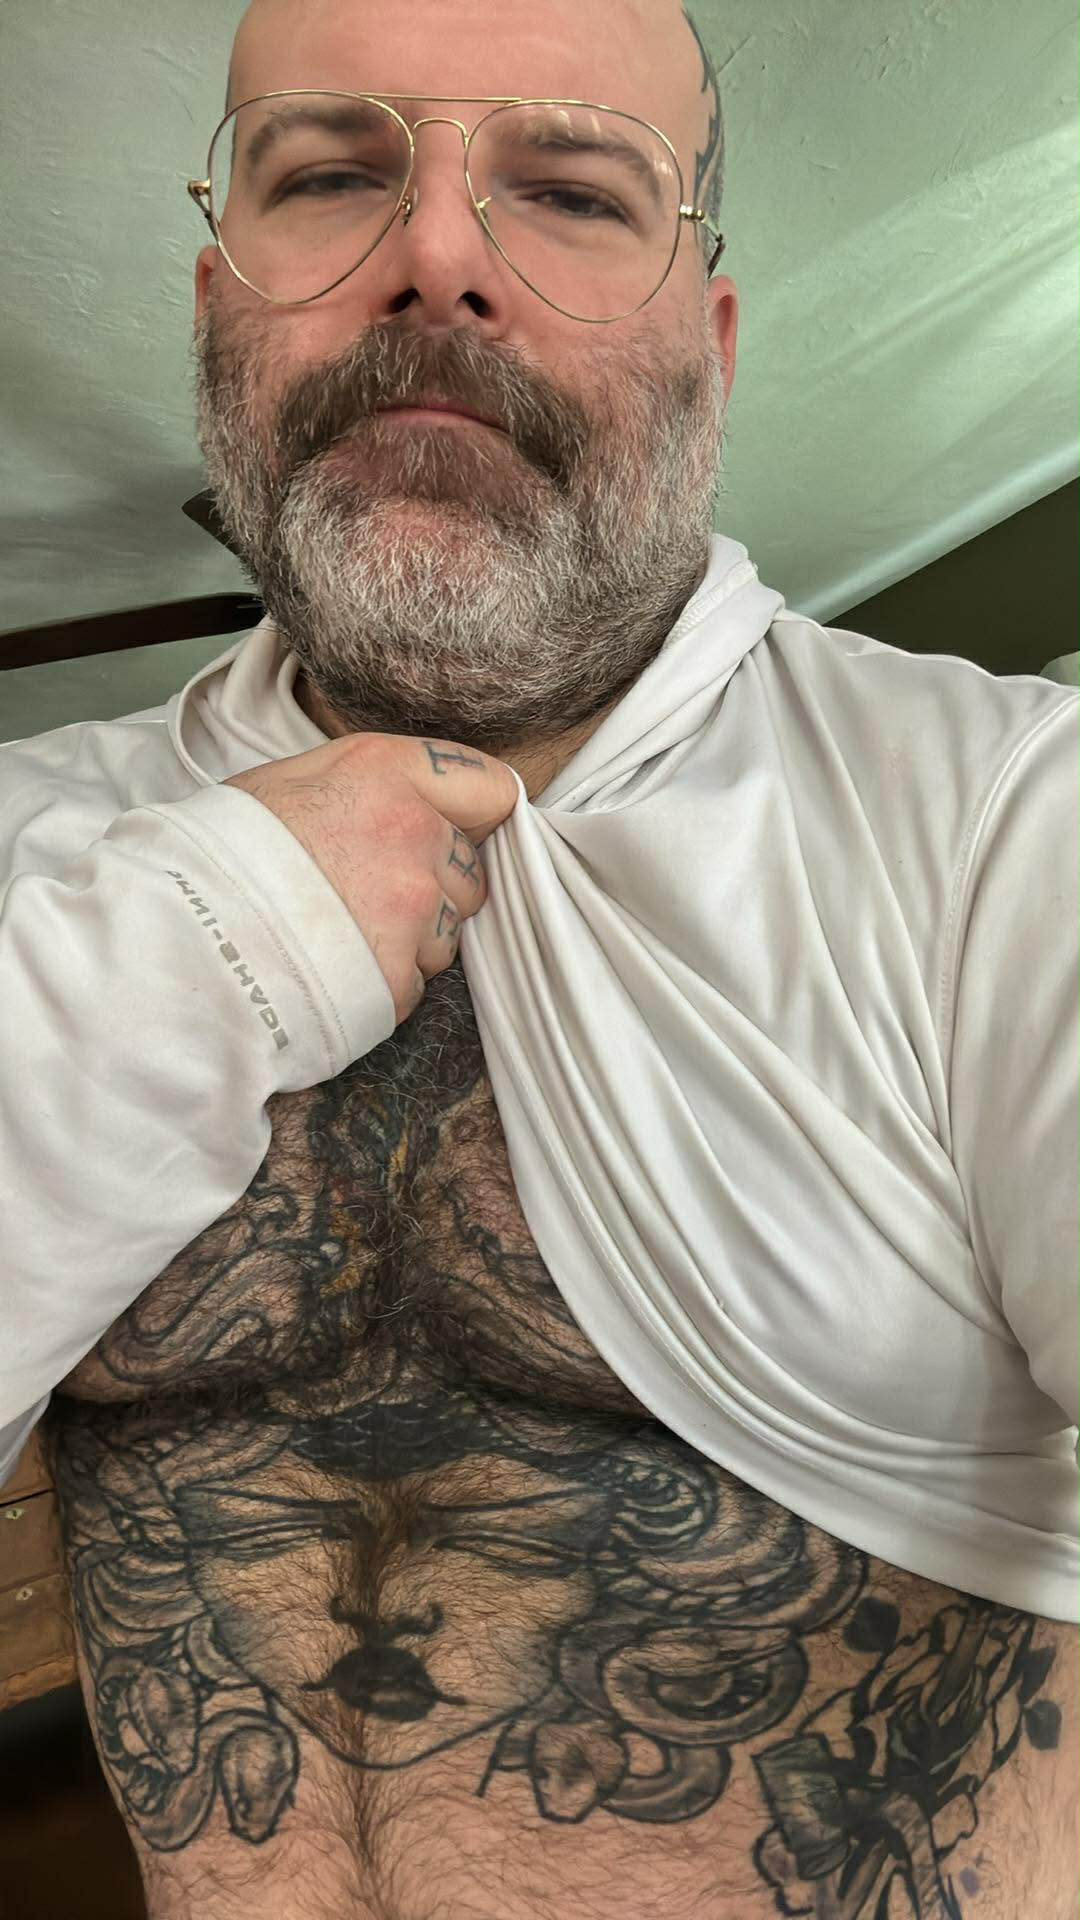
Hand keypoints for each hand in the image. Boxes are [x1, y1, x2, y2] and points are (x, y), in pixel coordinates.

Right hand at [225, 733, 517, 1022]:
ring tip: (340, 935)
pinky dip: (382, 986)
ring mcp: (408, 910)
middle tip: (366, 894)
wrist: (174, 933)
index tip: (459, 833)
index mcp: (386, 773)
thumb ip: (370, 784)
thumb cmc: (218, 853)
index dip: (478, 816)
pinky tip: (332, 969)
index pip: (491, 789)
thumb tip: (419, 801)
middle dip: (434, 887)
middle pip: (471, 873)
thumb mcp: (289, 780)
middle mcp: (411, 836)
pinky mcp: (396, 976)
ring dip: (409, 941)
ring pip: (446, 935)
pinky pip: (413, 985)